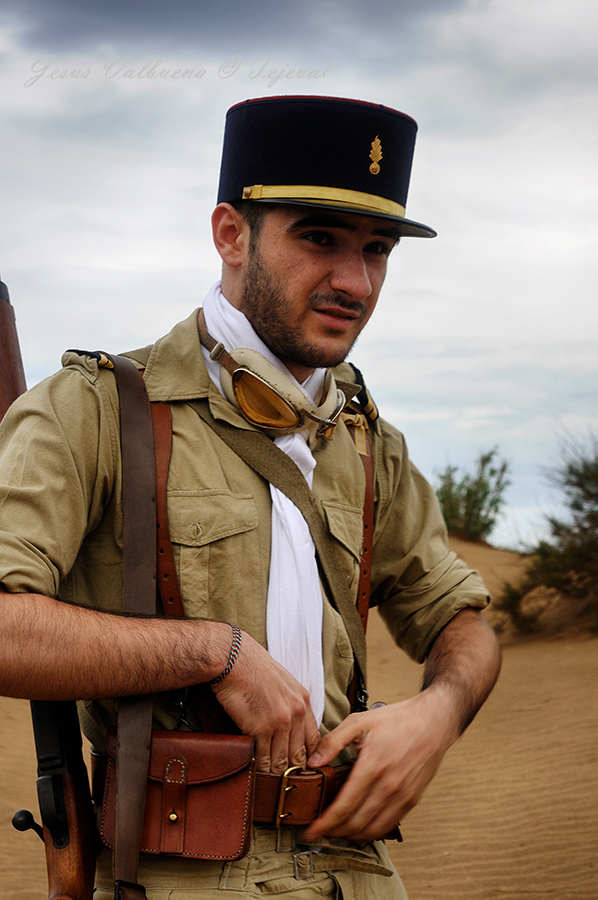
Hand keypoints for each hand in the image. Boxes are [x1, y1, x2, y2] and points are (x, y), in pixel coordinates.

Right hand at [210, 630, 320, 773]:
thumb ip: (289, 702)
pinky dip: (261, 769)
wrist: (234, 659)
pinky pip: (264, 757)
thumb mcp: (282, 681)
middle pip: (300, 753)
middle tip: (289, 785)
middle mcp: (296, 712)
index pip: (313, 738)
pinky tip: (258, 775)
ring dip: (277, 774)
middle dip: (294, 771)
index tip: (303, 768)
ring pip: (282, 760)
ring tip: (273, 787)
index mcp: (303, 700)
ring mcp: (280, 721)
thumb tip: (286, 721)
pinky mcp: (261, 728)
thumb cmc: (252, 667)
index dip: (309, 757)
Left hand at [303, 690, 458, 841]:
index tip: (312, 830)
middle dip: (334, 832)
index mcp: (373, 766)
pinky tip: (360, 825)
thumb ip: (333, 741)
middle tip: (320, 831)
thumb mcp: (359, 721)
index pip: (344, 806)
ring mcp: (403, 796)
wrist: (432, 722)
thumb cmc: (397, 720)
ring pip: (373, 829)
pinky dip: (371, 831)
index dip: (325, 823)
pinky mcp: (412, 800)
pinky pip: (389, 825)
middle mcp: (389, 786)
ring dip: (352, 835)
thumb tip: (313, 762)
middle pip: (356, 823)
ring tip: (337, 830)